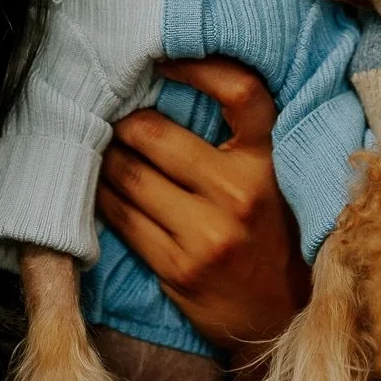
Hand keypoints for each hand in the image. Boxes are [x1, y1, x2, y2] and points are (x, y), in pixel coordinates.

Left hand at [96, 55, 310, 356]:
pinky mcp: (179, 267)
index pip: (241, 93)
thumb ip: (236, 143)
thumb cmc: (268, 234)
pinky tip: (101, 190)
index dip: (200, 68)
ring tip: (101, 151)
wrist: (280, 317)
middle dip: (125, 124)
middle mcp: (239, 193)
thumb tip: (167, 91)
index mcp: (266, 162)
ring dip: (106, 159)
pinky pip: (123, 219)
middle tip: (114, 118)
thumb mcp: (270, 180)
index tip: (164, 63)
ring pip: (131, 177)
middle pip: (157, 136)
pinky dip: (103, 198)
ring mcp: (207, 233)